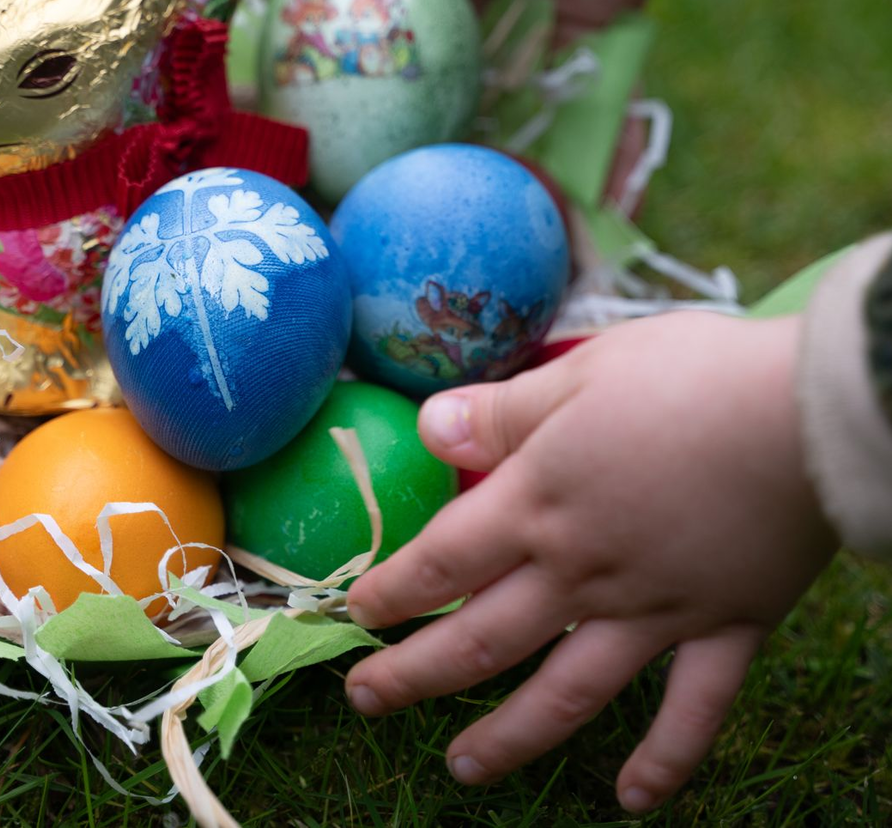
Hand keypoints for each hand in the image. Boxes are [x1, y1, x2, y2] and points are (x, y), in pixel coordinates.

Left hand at [344, 313, 837, 812]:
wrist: (805, 415)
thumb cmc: (687, 377)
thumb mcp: (578, 374)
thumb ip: (503, 411)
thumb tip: (429, 427)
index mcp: (540, 504)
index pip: (442, 562)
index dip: (391, 591)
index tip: (354, 616)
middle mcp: (583, 572)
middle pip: (482, 639)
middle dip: (415, 675)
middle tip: (366, 700)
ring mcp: (655, 611)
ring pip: (566, 693)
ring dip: (509, 737)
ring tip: (460, 768)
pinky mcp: (726, 628)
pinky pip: (693, 713)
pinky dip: (665, 761)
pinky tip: (635, 801)